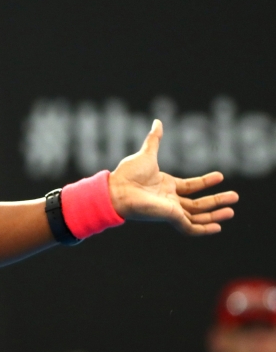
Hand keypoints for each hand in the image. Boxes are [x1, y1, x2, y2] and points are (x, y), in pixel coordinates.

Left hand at [108, 119, 238, 234]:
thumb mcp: (147, 154)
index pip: (190, 187)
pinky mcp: (169, 218)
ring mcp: (170, 210)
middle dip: (216, 200)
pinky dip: (203, 229)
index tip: (220, 176)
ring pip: (197, 216)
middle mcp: (169, 199)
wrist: (117, 189)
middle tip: (235, 196)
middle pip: (198, 204)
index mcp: (165, 185)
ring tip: (232, 210)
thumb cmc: (127, 174)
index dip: (205, 182)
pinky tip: (218, 227)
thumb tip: (157, 122)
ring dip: (215, 214)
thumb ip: (154, 139)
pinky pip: (189, 228)